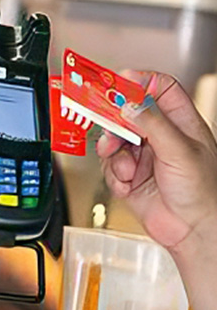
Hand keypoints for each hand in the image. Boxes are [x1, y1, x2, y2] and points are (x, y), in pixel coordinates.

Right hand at [96, 71, 216, 252]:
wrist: (193, 229)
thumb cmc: (203, 191)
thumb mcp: (179, 150)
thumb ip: (152, 124)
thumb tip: (129, 104)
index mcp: (180, 123)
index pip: (158, 89)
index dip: (139, 82)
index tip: (119, 80)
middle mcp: (159, 137)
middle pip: (127, 114)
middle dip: (114, 121)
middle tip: (105, 122)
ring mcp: (143, 157)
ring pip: (113, 141)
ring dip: (113, 152)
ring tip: (122, 163)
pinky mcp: (129, 177)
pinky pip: (109, 167)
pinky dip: (114, 175)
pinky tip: (128, 182)